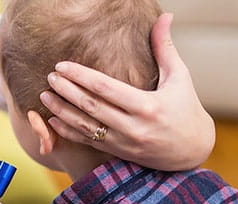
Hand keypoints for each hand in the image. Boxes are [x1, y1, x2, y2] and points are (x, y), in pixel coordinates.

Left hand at [40, 13, 215, 169]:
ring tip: (45, 96)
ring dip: (62, 112)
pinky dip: (69, 132)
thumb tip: (164, 16)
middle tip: (50, 77)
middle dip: (67, 91)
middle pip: (92, 107)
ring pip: (86, 128)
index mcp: (148, 106)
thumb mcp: (180, 77)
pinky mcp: (119, 153)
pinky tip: (53, 120)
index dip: (81, 77)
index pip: (106, 89)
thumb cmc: (187, 107)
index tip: (62, 65)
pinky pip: (89, 143)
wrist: (192, 150)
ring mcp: (125, 143)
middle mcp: (135, 128)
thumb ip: (165, 47)